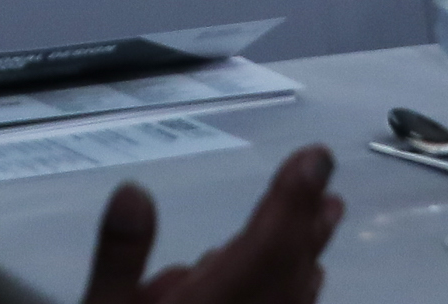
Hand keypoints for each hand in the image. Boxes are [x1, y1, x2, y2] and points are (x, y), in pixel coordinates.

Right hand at [81, 144, 341, 303]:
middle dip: (308, 222)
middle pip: (290, 270)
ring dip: (308, 254)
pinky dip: (296, 294)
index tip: (312, 158)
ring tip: (324, 218)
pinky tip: (300, 283)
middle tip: (328, 184)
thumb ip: (119, 257)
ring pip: (294, 299)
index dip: (292, 199)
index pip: (264, 247)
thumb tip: (134, 190)